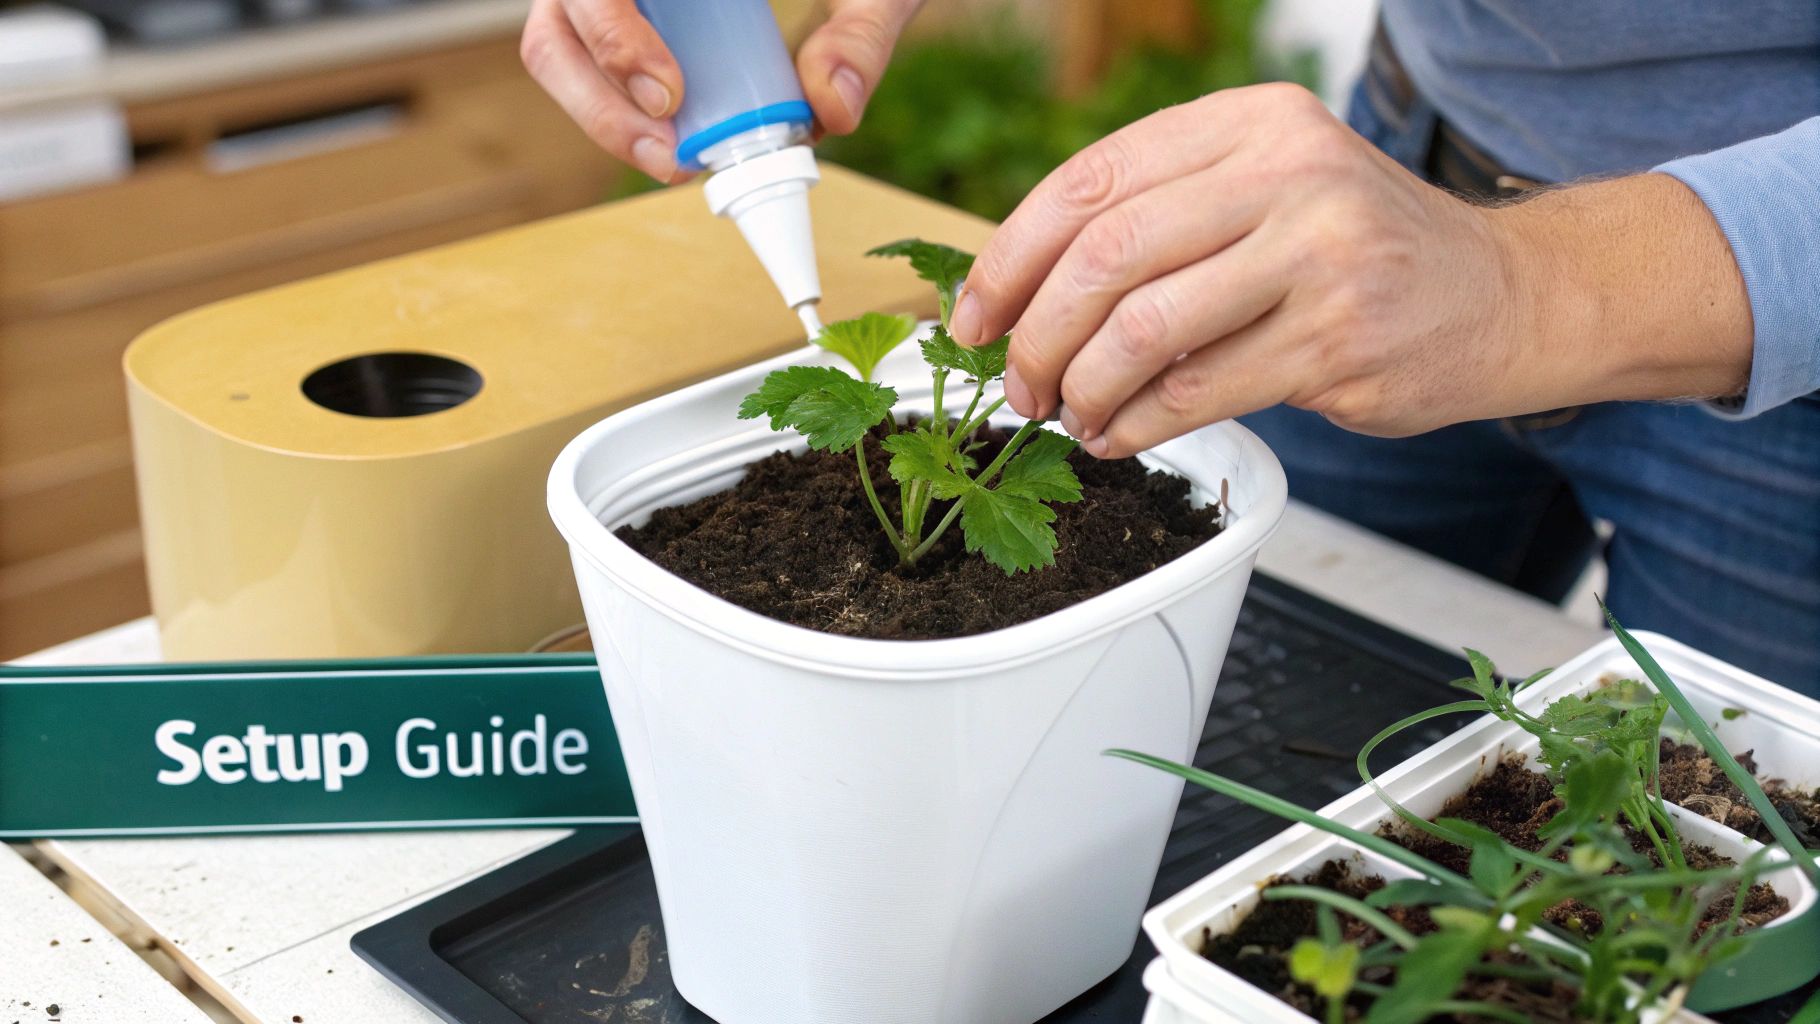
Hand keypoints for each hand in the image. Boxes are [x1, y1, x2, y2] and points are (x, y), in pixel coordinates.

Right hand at [521, 0, 921, 181]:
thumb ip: (862, 32)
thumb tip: (832, 110)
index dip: (612, 32)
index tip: (667, 94)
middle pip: (558, 18)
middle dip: (597, 97)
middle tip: (666, 156)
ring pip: (558, 45)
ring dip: (601, 114)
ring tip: (669, 163)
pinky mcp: (623, 20)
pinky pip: (589, 64)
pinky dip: (619, 112)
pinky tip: (674, 145)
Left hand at [949, 83, 1753, 456]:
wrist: (1501, 296)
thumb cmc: (1357, 250)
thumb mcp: (1265, 190)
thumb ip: (1162, 215)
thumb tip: (1019, 288)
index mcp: (1250, 123)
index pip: (1089, 183)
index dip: (1009, 259)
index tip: (972, 317)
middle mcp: (1287, 173)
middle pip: (1106, 255)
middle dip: (1037, 334)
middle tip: (1017, 382)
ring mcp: (1321, 256)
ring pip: (1145, 329)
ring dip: (1084, 387)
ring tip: (1070, 413)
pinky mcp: (1339, 342)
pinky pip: (1199, 391)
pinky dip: (1138, 423)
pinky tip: (1120, 434)